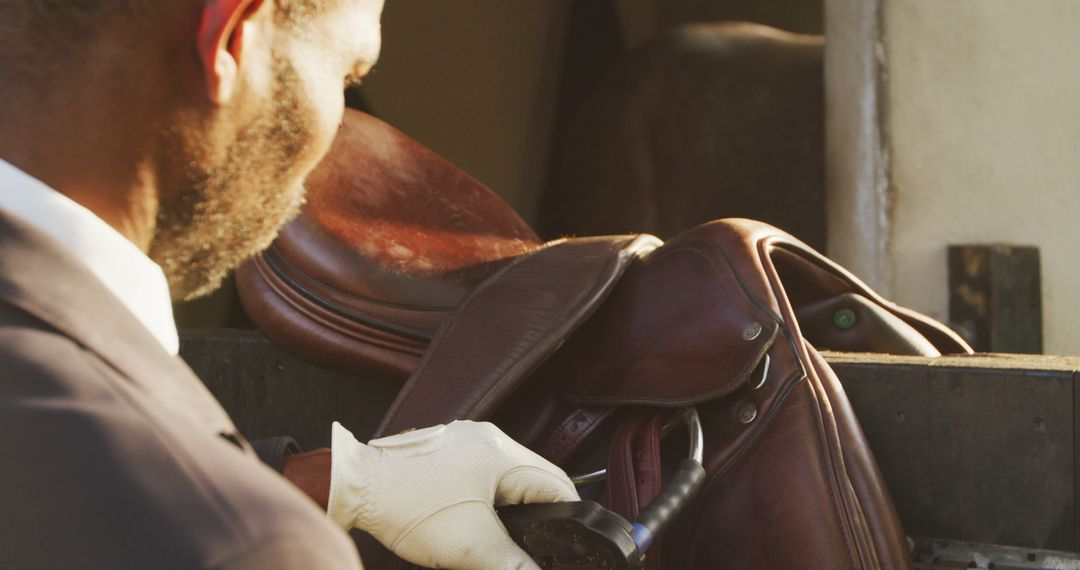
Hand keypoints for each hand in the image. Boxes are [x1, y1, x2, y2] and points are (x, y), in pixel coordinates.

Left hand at [327, 421, 578, 569]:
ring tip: (510, 541)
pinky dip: (490, 503)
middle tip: (541, 548)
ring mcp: (465, 445)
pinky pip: (485, 479)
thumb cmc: (405, 505)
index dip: (569, 519)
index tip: (570, 543)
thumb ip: (513, 563)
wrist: (350, 488)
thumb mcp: (468, 544)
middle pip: (536, 482)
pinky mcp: (446, 456)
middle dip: (542, 517)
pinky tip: (480, 525)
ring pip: (510, 482)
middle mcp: (488, 440)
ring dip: (515, 511)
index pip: (558, 485)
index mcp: (502, 453)